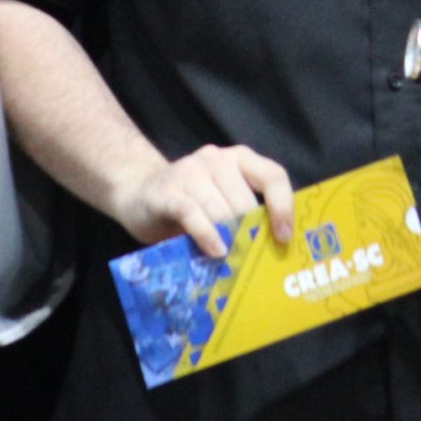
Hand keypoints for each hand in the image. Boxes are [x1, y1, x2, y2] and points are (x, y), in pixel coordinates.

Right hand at [114, 143, 294, 260]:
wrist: (136, 193)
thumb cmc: (188, 205)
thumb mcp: (221, 205)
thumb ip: (243, 218)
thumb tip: (271, 253)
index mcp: (238, 160)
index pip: (272, 176)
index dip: (283, 207)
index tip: (284, 237)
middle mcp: (216, 159)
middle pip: (244, 201)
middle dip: (249, 234)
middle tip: (251, 261)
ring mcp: (189, 171)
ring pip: (220, 209)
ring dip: (229, 238)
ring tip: (233, 262)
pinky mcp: (167, 191)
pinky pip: (192, 213)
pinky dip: (206, 234)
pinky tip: (215, 251)